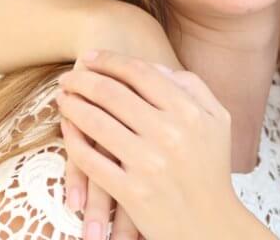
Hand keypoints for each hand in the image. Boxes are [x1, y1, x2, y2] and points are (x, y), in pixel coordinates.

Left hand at [56, 51, 241, 239]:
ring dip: (72, 105)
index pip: (140, 73)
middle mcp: (170, 133)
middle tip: (67, 75)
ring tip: (62, 97)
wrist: (212, 225)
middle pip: (112, 93)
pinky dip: (73, 140)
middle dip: (83, 79)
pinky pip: (91, 160)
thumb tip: (157, 68)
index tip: (89, 57)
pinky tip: (67, 129)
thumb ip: (193, 88)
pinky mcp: (132, 192)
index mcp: (190, 112)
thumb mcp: (217, 121)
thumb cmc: (212, 170)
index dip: (109, 60)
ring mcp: (149, 163)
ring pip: (96, 122)